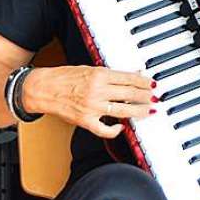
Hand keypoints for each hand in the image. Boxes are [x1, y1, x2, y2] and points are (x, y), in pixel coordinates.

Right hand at [22, 66, 155, 138]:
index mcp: (100, 75)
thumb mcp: (92, 69)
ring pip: (123, 111)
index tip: (153, 84)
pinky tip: (122, 127)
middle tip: (155, 98)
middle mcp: (98, 91)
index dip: (144, 82)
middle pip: (130, 94)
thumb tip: (134, 74)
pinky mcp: (85, 121)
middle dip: (146, 96)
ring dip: (139, 111)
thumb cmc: (67, 77)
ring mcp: (92, 107)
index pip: (129, 79)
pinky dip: (115, 130)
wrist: (44, 89)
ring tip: (148, 111)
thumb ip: (113, 74)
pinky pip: (104, 129)